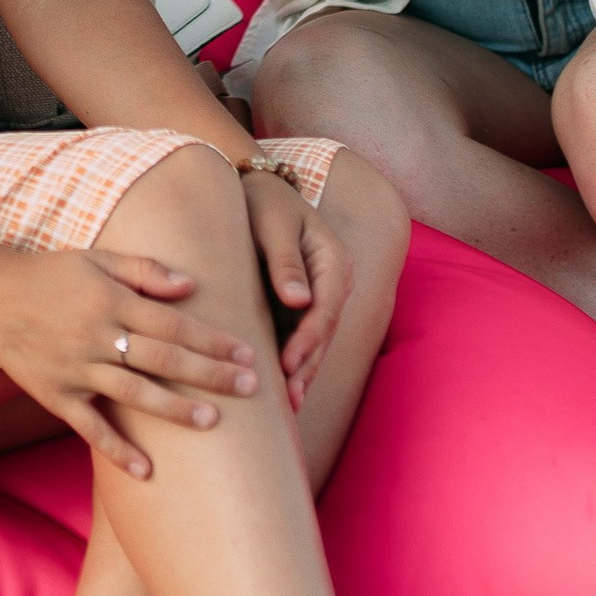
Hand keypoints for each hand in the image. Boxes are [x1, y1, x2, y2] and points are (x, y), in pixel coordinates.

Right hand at [0, 232, 260, 478]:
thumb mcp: (97, 258)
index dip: (212, 338)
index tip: (248, 352)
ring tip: (213, 422)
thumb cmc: (50, 274)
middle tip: (250, 388)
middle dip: (209, 374)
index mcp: (111, 301)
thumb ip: (144, 269)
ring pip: (133, 393)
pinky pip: (90, 427)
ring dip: (174, 409)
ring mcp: (76, 368)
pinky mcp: (55, 394)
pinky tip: (146, 470)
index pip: (173, 323)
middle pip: (162, 358)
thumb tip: (191, 285)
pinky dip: (117, 449)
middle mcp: (97, 336)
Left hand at [243, 164, 350, 410]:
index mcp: (334, 262)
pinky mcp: (305, 305)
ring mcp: (323, 296)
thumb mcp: (272, 224)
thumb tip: (298, 300)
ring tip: (289, 406)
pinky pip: (303, 337)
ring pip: (316, 341)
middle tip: (289, 401)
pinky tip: (284, 390)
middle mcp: (335, 283)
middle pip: (323, 333)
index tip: (287, 366)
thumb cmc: (263, 202)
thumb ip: (285, 260)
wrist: (260, 188)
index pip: (324, 310)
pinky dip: (295, 361)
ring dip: (303, 372)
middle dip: (306, 367)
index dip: (306, 341)